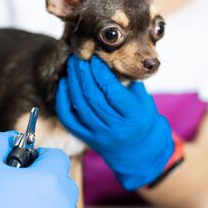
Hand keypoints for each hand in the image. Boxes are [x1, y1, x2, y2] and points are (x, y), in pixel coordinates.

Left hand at [56, 55, 174, 189]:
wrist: (138, 150)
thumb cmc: (141, 119)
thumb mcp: (143, 100)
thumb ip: (130, 82)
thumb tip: (113, 57)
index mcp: (133, 115)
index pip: (112, 90)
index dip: (100, 71)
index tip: (95, 57)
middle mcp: (115, 127)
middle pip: (93, 97)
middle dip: (84, 74)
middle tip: (79, 57)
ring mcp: (99, 134)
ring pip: (80, 106)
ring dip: (73, 82)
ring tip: (72, 66)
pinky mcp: (87, 138)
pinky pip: (69, 119)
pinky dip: (63, 100)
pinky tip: (64, 84)